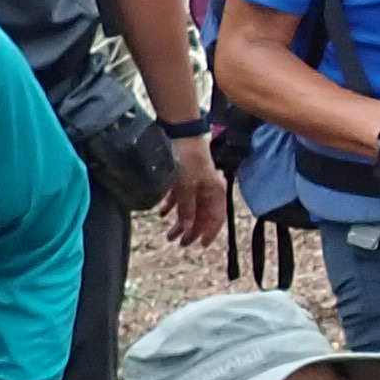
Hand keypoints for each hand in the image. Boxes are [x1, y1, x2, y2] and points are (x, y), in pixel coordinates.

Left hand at [161, 133, 222, 248]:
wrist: (179, 133)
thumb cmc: (188, 159)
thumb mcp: (187, 187)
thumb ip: (187, 209)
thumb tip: (188, 229)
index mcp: (215, 192)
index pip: (217, 218)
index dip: (210, 232)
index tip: (200, 245)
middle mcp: (208, 189)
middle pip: (201, 215)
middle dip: (190, 230)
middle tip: (179, 243)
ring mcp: (196, 183)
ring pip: (190, 208)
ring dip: (180, 221)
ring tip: (168, 233)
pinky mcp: (184, 177)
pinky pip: (180, 197)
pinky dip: (172, 206)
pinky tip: (162, 213)